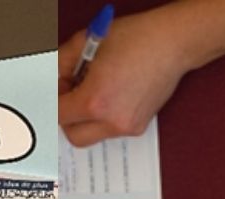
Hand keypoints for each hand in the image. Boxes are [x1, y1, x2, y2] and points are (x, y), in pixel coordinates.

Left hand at [59, 4, 191, 146]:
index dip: (55, 99)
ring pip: (92, 135)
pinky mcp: (138, 127)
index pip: (59, 114)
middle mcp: (111, 121)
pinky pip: (110, 130)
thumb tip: (51, 78)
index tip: (60, 87)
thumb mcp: (86, 42)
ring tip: (95, 91)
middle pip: (73, 135)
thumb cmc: (136, 38)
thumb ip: (61, 63)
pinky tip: (112, 94)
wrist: (173, 42)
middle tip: (72, 94)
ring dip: (86, 119)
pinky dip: (104, 117)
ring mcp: (127, 127)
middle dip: (68, 117)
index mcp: (95, 101)